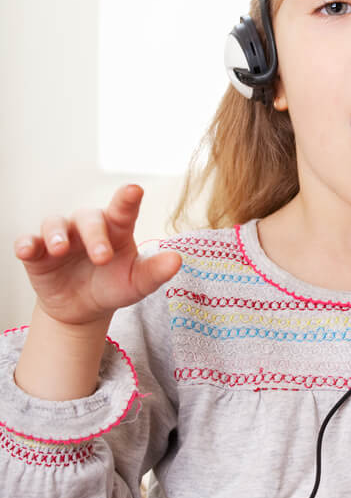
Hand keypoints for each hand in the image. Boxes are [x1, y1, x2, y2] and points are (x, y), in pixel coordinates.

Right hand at [14, 184, 181, 326]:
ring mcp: (62, 236)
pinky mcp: (38, 252)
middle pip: (90, 219)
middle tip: (102, 257)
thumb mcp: (136, 283)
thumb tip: (177, 260)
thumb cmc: (114, 286)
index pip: (123, 209)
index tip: (135, 189)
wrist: (83, 308)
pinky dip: (26, 244)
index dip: (128, 198)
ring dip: (56, 234)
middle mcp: (89, 226)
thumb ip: (155, 271)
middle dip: (95, 236)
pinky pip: (28, 242)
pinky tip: (27, 250)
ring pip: (55, 223)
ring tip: (60, 249)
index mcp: (117, 228)